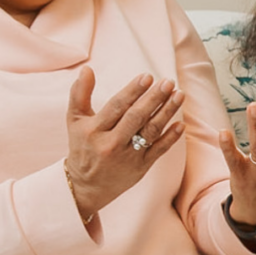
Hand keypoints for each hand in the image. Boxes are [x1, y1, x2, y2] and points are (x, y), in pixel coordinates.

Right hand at [65, 67, 185, 218]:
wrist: (86, 185)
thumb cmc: (82, 146)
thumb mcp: (75, 120)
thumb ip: (79, 93)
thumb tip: (87, 69)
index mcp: (94, 130)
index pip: (116, 107)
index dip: (133, 91)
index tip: (147, 77)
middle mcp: (111, 144)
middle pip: (136, 118)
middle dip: (154, 98)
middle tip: (168, 82)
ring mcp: (128, 157)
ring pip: (151, 132)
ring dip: (167, 113)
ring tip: (179, 96)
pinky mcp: (141, 167)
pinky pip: (159, 150)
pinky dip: (171, 137)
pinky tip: (181, 123)